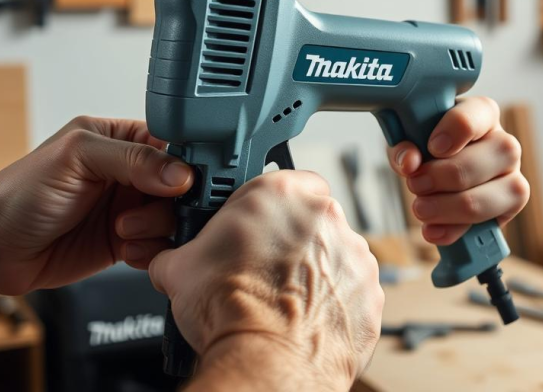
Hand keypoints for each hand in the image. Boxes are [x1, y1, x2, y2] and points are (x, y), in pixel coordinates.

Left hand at [0, 116, 193, 294]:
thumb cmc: (21, 194)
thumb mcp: (78, 158)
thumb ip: (133, 159)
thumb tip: (182, 174)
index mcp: (118, 139)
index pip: (171, 143)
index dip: (186, 162)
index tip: (187, 180)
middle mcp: (128, 173)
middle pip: (181, 185)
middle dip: (171, 202)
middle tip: (143, 209)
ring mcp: (129, 208)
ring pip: (173, 218)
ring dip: (155, 228)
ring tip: (123, 231)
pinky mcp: (126, 242)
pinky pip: (159, 246)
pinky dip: (151, 252)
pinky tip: (126, 252)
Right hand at [148, 171, 382, 391]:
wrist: (266, 361)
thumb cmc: (231, 313)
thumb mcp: (180, 270)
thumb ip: (181, 252)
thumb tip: (171, 262)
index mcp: (281, 194)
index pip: (286, 180)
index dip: (272, 206)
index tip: (261, 224)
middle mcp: (325, 216)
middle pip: (313, 218)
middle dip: (295, 240)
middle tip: (268, 268)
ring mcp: (354, 254)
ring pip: (337, 254)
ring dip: (318, 272)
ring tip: (286, 300)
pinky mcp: (371, 291)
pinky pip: (353, 290)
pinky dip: (336, 302)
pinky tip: (308, 318)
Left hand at [387, 97, 528, 244]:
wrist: (441, 177)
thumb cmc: (427, 148)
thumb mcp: (408, 141)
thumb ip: (403, 148)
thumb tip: (409, 162)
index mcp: (482, 114)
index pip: (475, 116)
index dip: (452, 133)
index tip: (431, 148)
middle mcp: (505, 143)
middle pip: (480, 162)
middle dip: (441, 178)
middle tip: (415, 184)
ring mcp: (513, 176)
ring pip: (487, 198)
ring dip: (446, 208)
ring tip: (420, 208)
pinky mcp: (510, 208)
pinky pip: (487, 225)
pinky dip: (453, 231)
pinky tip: (432, 229)